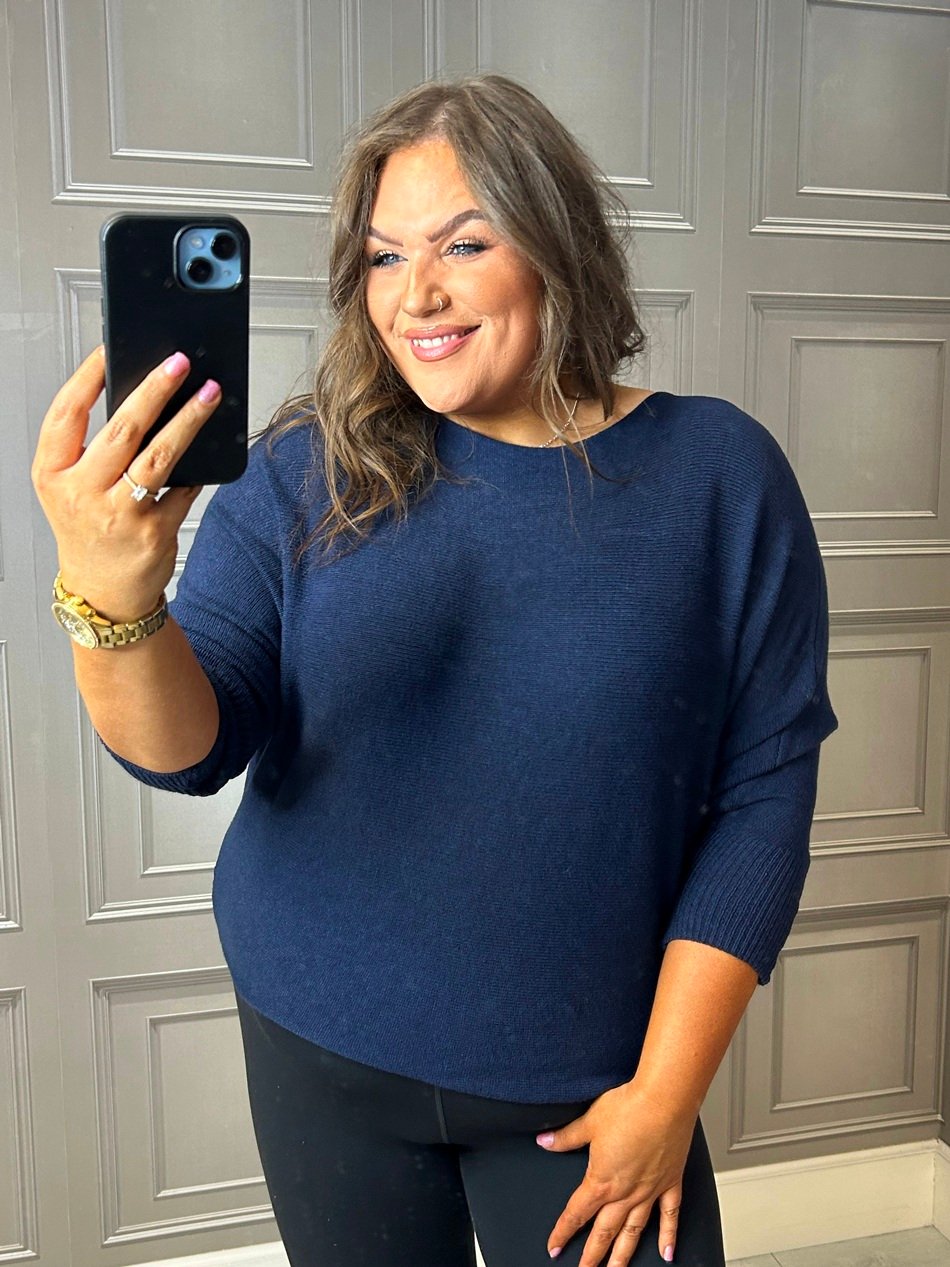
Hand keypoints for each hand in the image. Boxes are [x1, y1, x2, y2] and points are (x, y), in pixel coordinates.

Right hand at [31, 345, 218, 621]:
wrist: (104, 591)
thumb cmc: (89, 529)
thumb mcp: (72, 488)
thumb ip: (90, 449)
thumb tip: (142, 395)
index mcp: (52, 474)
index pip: (66, 414)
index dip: (88, 377)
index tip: (111, 349)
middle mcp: (81, 494)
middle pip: (121, 430)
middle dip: (154, 390)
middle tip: (179, 363)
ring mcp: (119, 515)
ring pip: (159, 456)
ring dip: (189, 420)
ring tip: (210, 393)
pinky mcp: (154, 532)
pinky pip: (183, 488)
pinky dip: (198, 467)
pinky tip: (212, 446)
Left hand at [536, 1080, 695, 1264]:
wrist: (664, 1100)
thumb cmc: (629, 1107)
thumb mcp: (589, 1122)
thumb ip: (566, 1137)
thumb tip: (545, 1142)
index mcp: (601, 1180)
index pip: (576, 1213)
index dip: (563, 1232)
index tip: (553, 1248)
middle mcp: (625, 1192)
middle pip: (604, 1231)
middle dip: (592, 1255)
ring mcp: (649, 1191)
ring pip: (634, 1231)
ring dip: (623, 1255)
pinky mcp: (670, 1183)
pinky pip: (669, 1216)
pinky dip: (668, 1236)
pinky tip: (667, 1253)